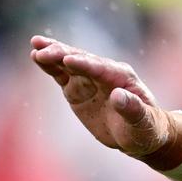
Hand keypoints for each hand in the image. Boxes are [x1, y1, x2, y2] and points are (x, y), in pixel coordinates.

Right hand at [30, 35, 172, 155]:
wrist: (139, 134)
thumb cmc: (146, 129)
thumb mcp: (143, 122)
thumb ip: (132, 109)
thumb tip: (118, 95)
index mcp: (123, 78)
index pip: (101, 68)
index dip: (84, 64)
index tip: (67, 60)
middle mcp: (105, 73)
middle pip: (82, 60)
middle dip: (63, 55)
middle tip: (43, 51)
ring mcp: (90, 79)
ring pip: (68, 63)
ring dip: (52, 54)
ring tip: (35, 46)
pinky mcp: (77, 88)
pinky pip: (61, 74)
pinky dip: (50, 66)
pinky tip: (36, 56)